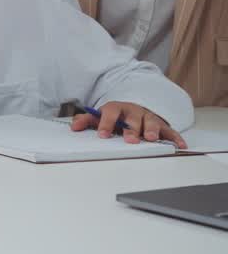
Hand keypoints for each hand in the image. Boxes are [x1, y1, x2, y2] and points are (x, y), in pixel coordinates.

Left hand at [70, 101, 186, 147]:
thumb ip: (87, 120)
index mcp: (117, 108)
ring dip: (151, 130)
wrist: (134, 109)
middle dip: (131, 129)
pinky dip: (175, 138)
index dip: (106, 123)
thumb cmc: (116, 116)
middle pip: (133, 119)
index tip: (102, 135)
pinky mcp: (162, 126)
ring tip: (150, 138)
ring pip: (151, 122)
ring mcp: (148, 118)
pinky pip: (170, 131)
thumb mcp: (100, 116)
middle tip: (130, 139)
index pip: (110, 113)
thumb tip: (74, 127)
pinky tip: (179, 145)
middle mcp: (134, 112)